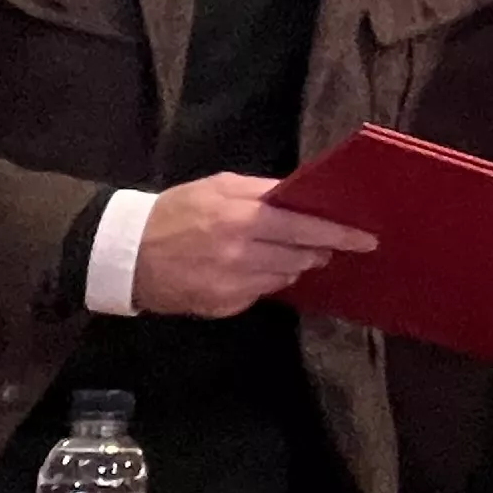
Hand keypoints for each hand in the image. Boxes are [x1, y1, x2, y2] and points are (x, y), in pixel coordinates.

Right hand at [130, 173, 374, 317]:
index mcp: (241, 219)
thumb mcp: (218, 186)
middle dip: (318, 251)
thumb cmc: (176, 211)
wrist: (126, 254)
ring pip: (284, 278)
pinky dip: (264, 281)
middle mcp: (241, 255)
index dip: (338, 234)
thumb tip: (301, 195)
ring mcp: (232, 286)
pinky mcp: (224, 306)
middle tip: (327, 247)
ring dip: (291, 266)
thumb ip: (262, 190)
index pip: (304, 228)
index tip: (365, 238)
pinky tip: (249, 269)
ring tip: (279, 253)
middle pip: (300, 257)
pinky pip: (260, 293)